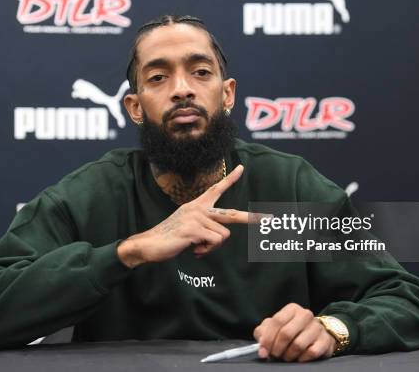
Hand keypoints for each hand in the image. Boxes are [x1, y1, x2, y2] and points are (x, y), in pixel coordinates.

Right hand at [118, 164, 259, 266]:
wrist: (150, 244)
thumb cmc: (170, 238)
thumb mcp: (189, 228)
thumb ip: (204, 227)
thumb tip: (218, 238)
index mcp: (196, 205)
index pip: (216, 189)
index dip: (230, 179)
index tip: (242, 168)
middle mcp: (198, 208)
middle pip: (231, 214)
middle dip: (251, 218)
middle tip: (269, 219)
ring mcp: (196, 218)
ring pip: (222, 236)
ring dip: (211, 247)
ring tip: (196, 247)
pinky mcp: (194, 229)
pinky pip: (214, 242)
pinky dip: (206, 250)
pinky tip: (193, 249)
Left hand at [253, 303, 335, 361]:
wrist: (316, 335)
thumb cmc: (291, 330)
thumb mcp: (275, 327)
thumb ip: (264, 332)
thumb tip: (261, 347)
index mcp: (292, 309)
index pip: (277, 321)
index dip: (268, 338)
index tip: (263, 351)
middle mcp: (306, 315)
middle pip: (286, 333)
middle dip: (277, 348)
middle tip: (275, 355)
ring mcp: (317, 327)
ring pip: (298, 345)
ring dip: (289, 355)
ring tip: (286, 357)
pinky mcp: (325, 340)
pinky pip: (311, 352)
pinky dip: (302, 359)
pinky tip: (299, 358)